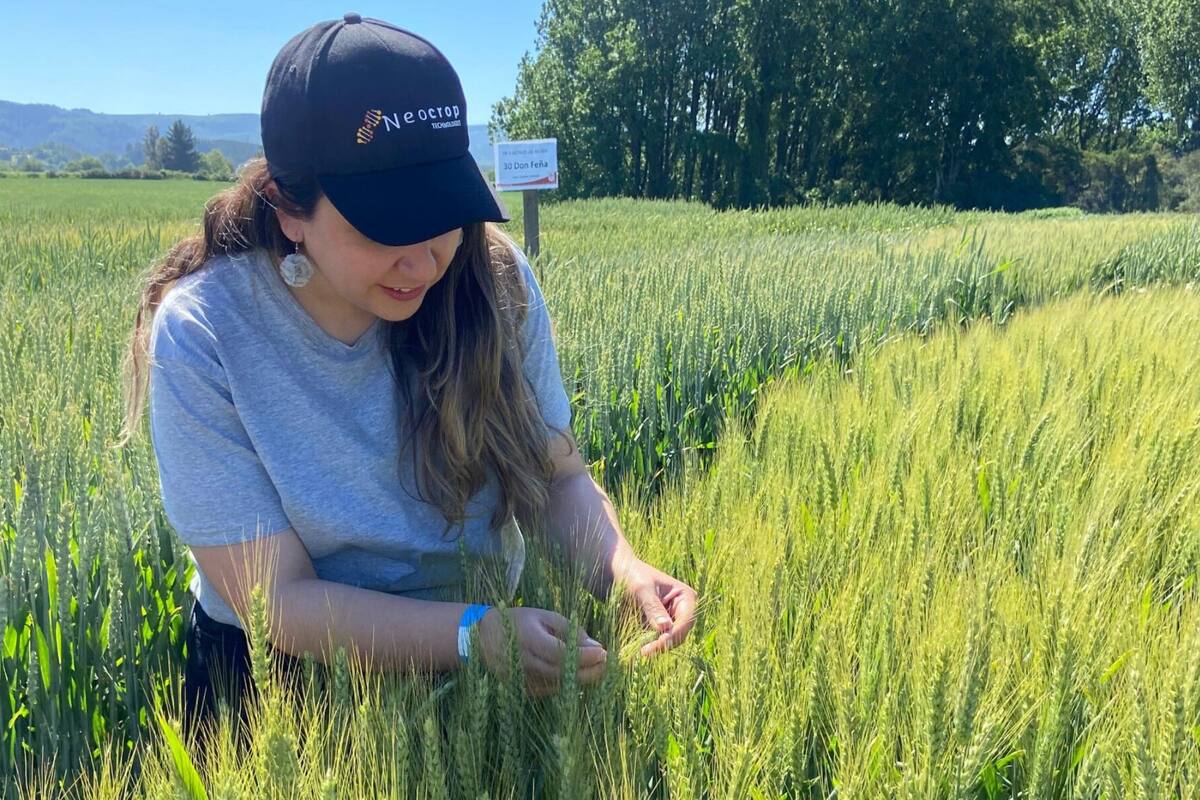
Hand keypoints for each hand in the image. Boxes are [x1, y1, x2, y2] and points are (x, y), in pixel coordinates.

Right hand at [475, 606, 606, 697]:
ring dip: (582, 679)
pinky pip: (550, 690)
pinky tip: (579, 674)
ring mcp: (521, 681)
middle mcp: (523, 663)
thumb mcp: (543, 616)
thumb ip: (569, 629)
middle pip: (562, 674)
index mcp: (528, 640)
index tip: (604, 652)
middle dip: (589, 671)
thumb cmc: (518, 622)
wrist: (482, 639)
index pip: (561, 654)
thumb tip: (595, 646)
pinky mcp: (522, 691)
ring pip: (559, 686)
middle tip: (606, 663)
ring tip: (597, 668)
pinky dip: (567, 684)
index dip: (585, 656)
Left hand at [619, 558, 697, 657]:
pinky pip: (658, 640)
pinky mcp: (659, 626)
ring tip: (640, 649)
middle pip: (680, 634)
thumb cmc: (632, 574)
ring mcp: (671, 619)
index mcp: (686, 596)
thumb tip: (665, 628)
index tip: (659, 643)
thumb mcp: (642, 589)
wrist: (618, 573)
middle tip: (644, 651)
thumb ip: (653, 608)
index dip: (674, 634)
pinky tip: (637, 647)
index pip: (686, 621)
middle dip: (664, 643)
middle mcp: (682, 609)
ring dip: (656, 647)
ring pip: (669, 641)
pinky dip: (650, 645)